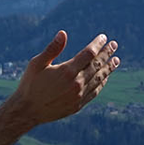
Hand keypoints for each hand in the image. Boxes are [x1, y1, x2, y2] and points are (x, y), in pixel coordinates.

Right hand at [5, 31, 119, 126]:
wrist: (27, 111)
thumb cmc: (30, 85)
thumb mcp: (36, 64)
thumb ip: (52, 49)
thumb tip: (63, 33)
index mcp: (67, 71)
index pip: (88, 53)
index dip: (97, 44)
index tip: (103, 37)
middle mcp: (76, 83)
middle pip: (97, 64)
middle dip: (107, 53)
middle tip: (114, 44)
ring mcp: (79, 95)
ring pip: (99, 78)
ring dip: (108, 68)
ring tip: (116, 60)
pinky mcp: (79, 104)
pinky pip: (95, 91)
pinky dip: (102, 82)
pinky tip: (105, 77)